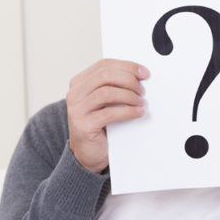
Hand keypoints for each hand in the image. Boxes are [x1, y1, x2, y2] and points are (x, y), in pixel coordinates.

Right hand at [65, 59, 148, 173]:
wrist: (88, 153)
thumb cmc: (100, 125)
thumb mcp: (105, 102)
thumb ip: (114, 87)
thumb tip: (140, 76)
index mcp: (79, 83)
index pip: (104, 65)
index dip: (126, 66)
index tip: (144, 72)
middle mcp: (75, 94)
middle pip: (105, 76)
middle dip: (129, 80)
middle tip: (143, 89)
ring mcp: (77, 110)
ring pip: (106, 92)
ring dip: (129, 95)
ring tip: (141, 102)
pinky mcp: (83, 125)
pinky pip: (109, 113)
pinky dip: (127, 111)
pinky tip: (138, 113)